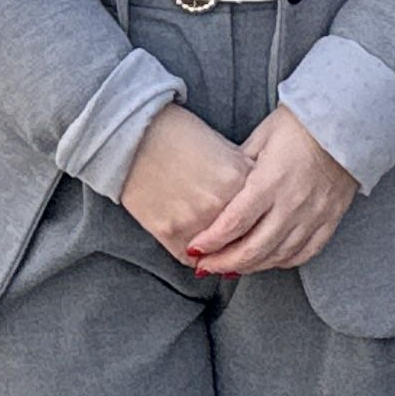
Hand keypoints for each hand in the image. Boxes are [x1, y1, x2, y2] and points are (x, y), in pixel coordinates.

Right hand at [116, 105, 250, 254]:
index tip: (256, 230)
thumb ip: (244, 176)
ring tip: (214, 248)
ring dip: (218, 254)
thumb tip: (256, 201)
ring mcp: (195, 221)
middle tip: (238, 246)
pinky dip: (194, 256)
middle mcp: (221, 204)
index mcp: (240, 181)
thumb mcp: (224, 148)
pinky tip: (194, 247)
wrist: (134, 137)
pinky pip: (191, 259)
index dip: (258, 224)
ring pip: (218, 254)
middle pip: (242, 239)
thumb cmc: (179, 136)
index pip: (260, 216)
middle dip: (240, 243)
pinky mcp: (170, 233)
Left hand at [183, 106, 361, 278]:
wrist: (347, 122)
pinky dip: (284, 262)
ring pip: (278, 256)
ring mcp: (314, 215)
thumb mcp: (261, 136)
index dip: (212, 241)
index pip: (235, 222)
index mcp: (271, 181)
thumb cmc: (300, 124)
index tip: (195, 249)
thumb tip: (218, 186)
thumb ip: (239, 166)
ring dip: (251, 266)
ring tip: (232, 267)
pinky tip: (269, 261)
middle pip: (254, 248)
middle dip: (224, 262)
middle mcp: (292, 204)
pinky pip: (306, 253)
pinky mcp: (330, 220)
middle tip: (205, 267)